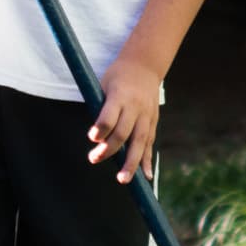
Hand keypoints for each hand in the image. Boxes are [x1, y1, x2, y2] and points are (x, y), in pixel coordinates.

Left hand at [88, 53, 160, 183]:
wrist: (145, 66)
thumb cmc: (117, 77)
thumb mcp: (104, 84)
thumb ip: (100, 107)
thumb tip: (96, 137)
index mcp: (120, 95)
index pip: (111, 115)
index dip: (102, 128)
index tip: (92, 138)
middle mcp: (136, 107)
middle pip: (124, 132)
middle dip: (110, 149)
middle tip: (94, 158)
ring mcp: (147, 116)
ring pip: (139, 142)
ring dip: (131, 163)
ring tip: (123, 179)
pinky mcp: (153, 123)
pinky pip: (150, 144)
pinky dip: (147, 161)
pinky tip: (145, 177)